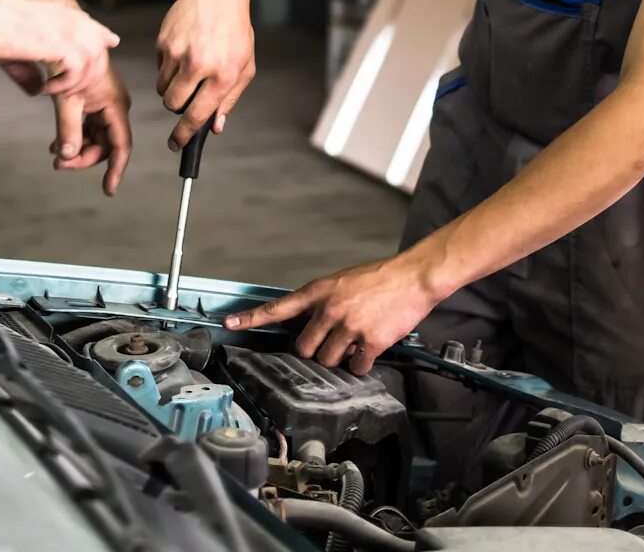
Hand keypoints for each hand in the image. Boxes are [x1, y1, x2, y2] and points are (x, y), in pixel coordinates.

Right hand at [0, 0, 119, 100]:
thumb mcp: (12, 49)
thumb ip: (29, 67)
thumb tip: (37, 88)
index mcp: (52, 9)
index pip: (88, 21)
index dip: (100, 35)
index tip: (110, 43)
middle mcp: (64, 15)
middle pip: (98, 42)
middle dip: (93, 70)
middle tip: (75, 92)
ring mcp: (65, 28)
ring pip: (92, 61)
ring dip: (76, 82)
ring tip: (56, 92)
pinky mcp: (60, 44)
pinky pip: (78, 71)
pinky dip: (64, 86)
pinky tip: (46, 90)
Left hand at [45, 69, 133, 195]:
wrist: (66, 39)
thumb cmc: (72, 62)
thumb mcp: (67, 100)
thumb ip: (69, 129)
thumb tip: (68, 155)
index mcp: (116, 105)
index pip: (121, 145)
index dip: (115, 169)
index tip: (107, 189)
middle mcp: (114, 107)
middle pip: (105, 145)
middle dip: (84, 157)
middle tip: (60, 163)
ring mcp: (103, 105)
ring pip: (94, 138)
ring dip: (77, 148)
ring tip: (56, 154)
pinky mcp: (92, 101)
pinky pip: (87, 127)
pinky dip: (73, 137)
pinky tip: (58, 144)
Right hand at [156, 0, 255, 149]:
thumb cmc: (234, 31)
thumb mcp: (245, 66)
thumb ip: (229, 99)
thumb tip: (214, 127)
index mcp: (222, 75)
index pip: (197, 115)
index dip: (184, 135)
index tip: (176, 144)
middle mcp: (198, 65)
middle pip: (173, 105)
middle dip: (178, 108)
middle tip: (189, 97)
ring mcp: (177, 52)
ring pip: (163, 89)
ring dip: (173, 88)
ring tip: (189, 71)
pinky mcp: (163, 42)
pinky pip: (159, 69)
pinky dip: (168, 68)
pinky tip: (184, 52)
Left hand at [223, 249, 442, 375]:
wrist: (413, 277)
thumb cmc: (380, 277)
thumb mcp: (342, 281)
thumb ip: (323, 302)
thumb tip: (311, 324)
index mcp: (319, 291)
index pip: (278, 307)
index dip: (252, 317)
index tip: (230, 323)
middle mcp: (329, 309)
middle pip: (304, 347)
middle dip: (316, 351)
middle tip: (331, 342)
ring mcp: (348, 326)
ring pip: (328, 360)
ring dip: (339, 358)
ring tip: (355, 341)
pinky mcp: (369, 341)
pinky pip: (356, 366)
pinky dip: (361, 363)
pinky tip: (369, 349)